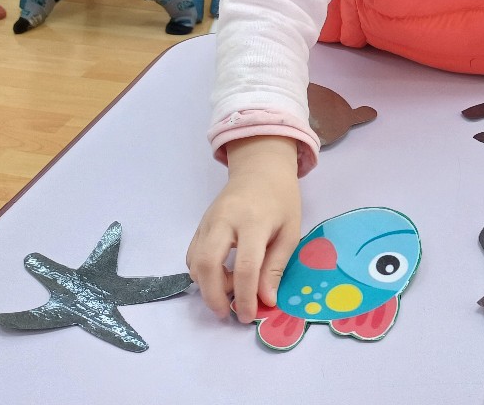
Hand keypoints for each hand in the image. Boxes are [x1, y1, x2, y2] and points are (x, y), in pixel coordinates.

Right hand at [187, 136, 300, 322]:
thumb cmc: (281, 199)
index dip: (245, 297)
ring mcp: (208, 220)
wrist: (261, 168)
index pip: (245, 266)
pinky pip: (193, 254)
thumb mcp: (290, 231)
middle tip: (227, 313)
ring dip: (207, 285)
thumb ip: (276, 266)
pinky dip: (201, 272)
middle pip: (208, 264)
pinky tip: (220, 276)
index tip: (248, 315)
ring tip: (229, 291)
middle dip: (214, 296)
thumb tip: (266, 301)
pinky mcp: (200, 223)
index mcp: (253, 221)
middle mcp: (225, 220)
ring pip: (195, 261)